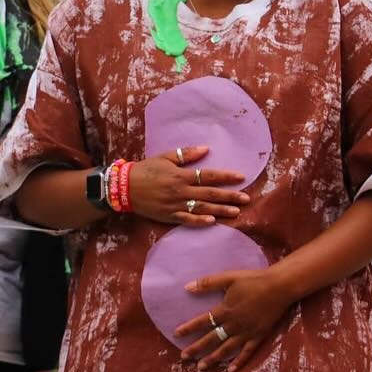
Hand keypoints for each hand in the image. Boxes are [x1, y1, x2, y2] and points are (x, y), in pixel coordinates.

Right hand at [128, 146, 249, 225]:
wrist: (124, 187)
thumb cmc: (146, 169)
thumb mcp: (165, 157)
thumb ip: (186, 154)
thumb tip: (206, 149)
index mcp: (182, 175)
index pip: (209, 176)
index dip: (226, 177)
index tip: (241, 177)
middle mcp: (181, 191)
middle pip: (210, 194)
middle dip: (230, 196)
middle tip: (247, 199)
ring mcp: (175, 205)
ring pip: (202, 208)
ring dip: (220, 210)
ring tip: (236, 212)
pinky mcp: (169, 216)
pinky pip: (187, 220)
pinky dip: (199, 221)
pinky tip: (212, 222)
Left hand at [175, 268, 294, 371]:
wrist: (278, 286)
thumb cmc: (253, 280)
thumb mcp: (229, 277)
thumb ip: (209, 283)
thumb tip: (187, 287)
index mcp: (225, 310)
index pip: (203, 321)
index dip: (189, 328)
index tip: (176, 334)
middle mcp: (233, 324)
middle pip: (211, 339)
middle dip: (196, 348)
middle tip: (184, 357)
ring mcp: (246, 332)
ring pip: (226, 349)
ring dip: (213, 359)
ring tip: (201, 368)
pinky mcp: (258, 336)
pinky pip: (246, 352)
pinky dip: (238, 362)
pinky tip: (230, 370)